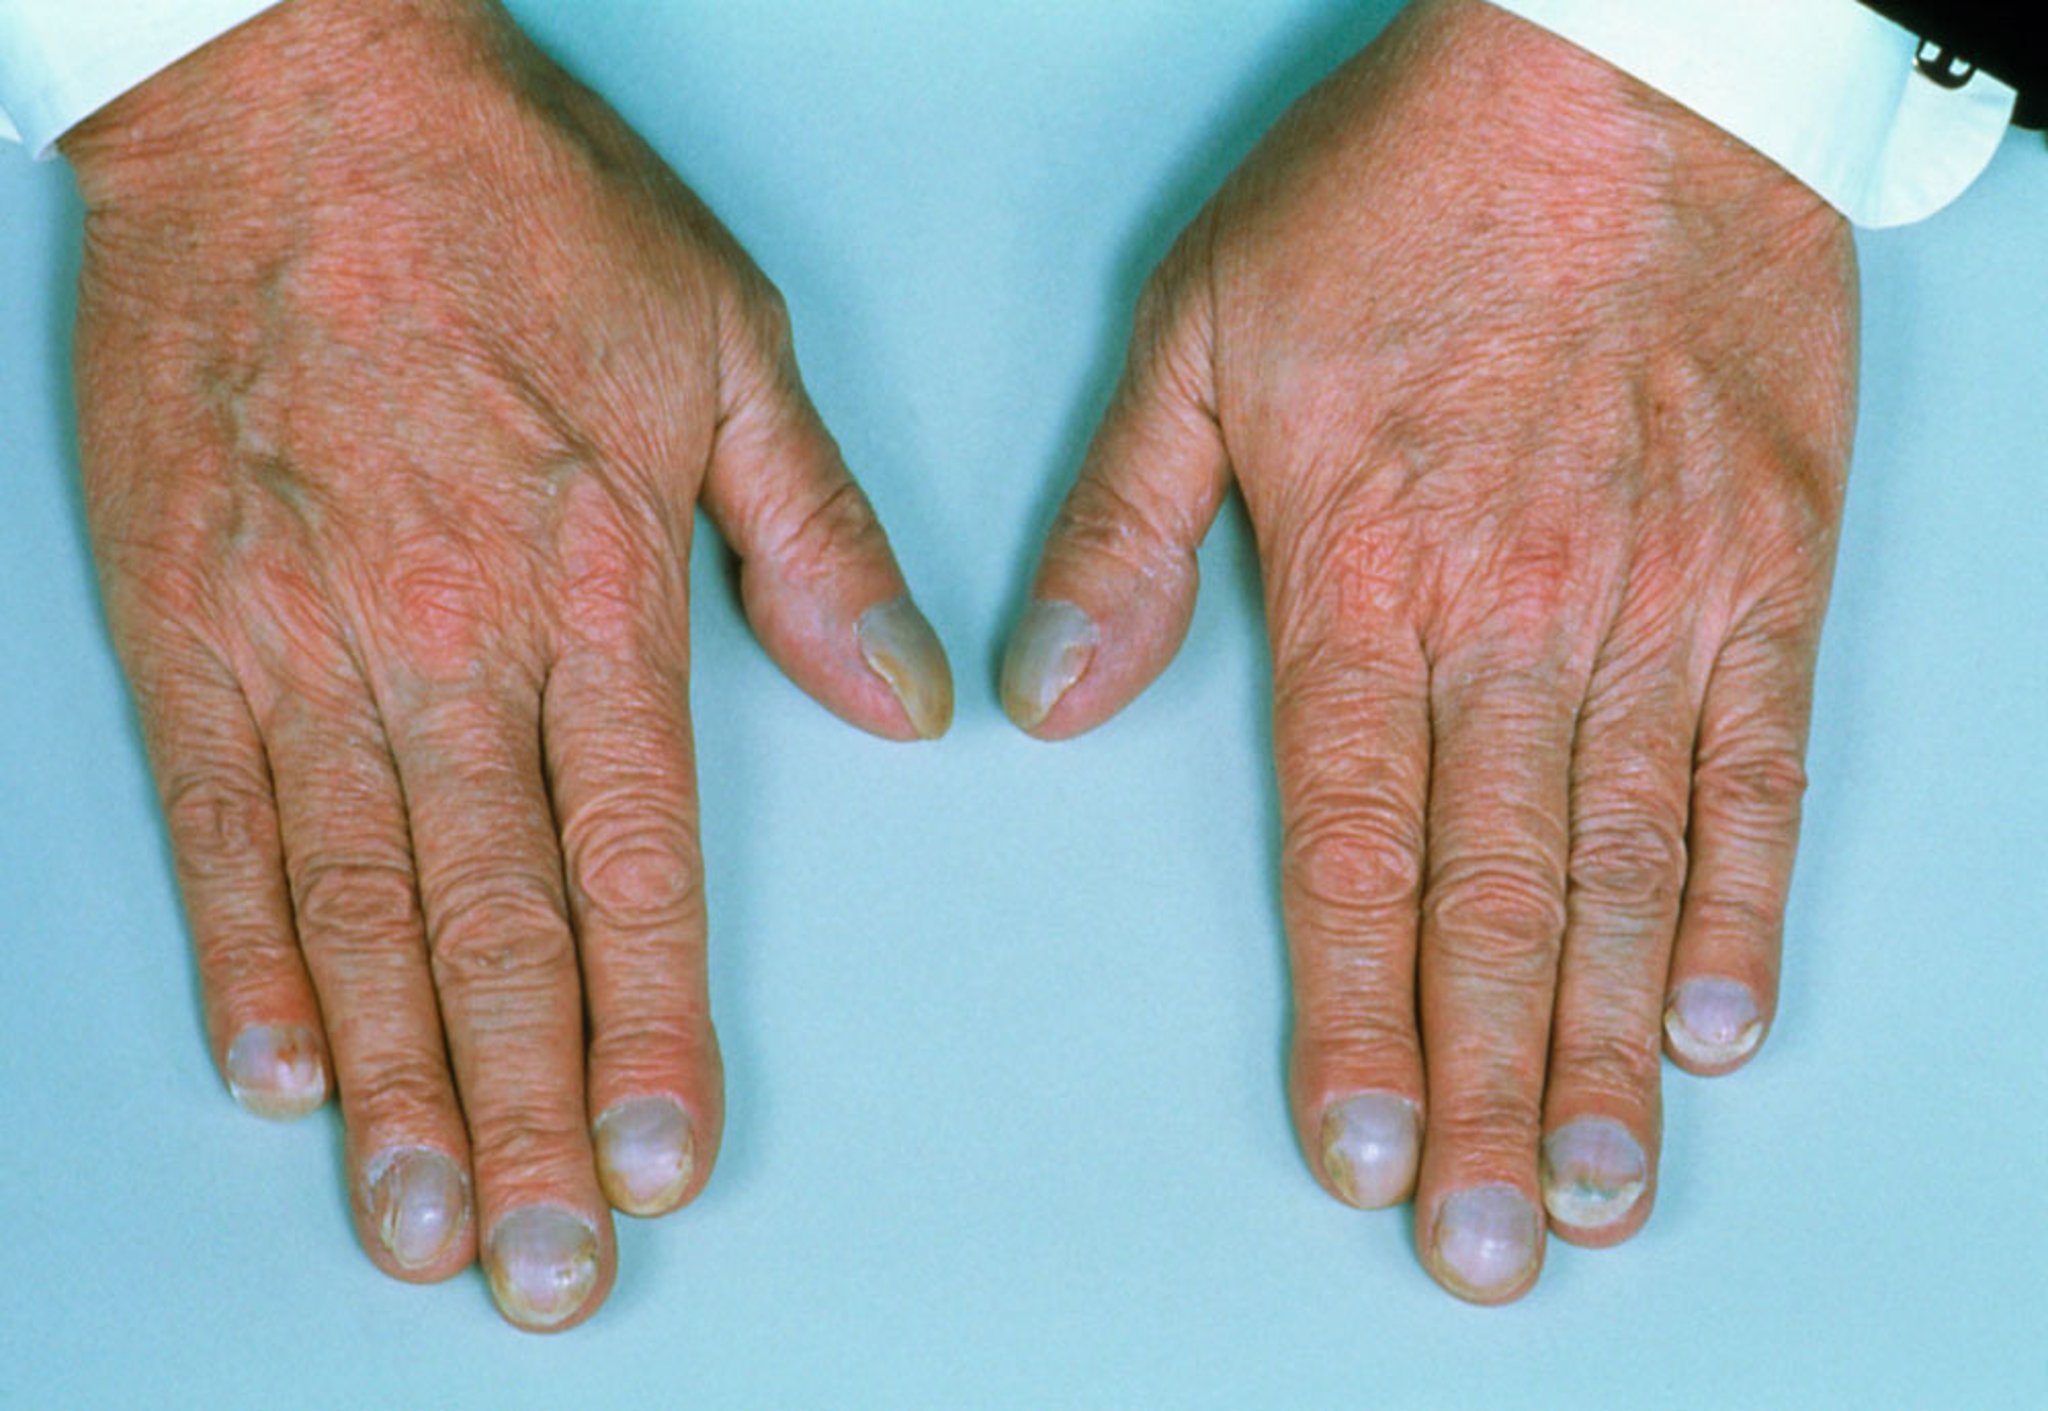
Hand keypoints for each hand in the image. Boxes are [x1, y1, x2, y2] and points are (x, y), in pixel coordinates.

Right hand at [66, 0, 949, 1330]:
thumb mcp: (725, 344)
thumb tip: (908, 698)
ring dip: (392, 1086)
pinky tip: (277, 1068)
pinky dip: (244, 953)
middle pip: (492, 928)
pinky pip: (214, 822)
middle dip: (520, 1116)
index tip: (657, 1155)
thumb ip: (812, 541)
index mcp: (595, 586)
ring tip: (416, 1223)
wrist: (296, 96)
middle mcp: (443, 643)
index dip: (646, 1026)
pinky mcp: (187, 621)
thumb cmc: (521, 210)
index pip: (632, 861)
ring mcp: (299, 641)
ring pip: (356, 910)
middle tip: (541, 1268)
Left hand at [1003, 0, 1853, 1302]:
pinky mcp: (1766, 567)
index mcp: (1371, 576)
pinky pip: (1763, 765)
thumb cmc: (1405, 192)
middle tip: (1482, 1242)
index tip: (1354, 1147)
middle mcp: (1521, 617)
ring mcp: (1658, 600)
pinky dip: (1745, 899)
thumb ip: (1125, 529)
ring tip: (1594, 1186)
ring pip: (1630, 866)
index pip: (1354, 848)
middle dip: (1481, 1090)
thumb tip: (1050, 692)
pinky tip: (1719, 1018)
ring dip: (1606, 1043)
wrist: (1622, 69)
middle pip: (1494, 901)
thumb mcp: (1205, 333)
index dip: (1355, 1015)